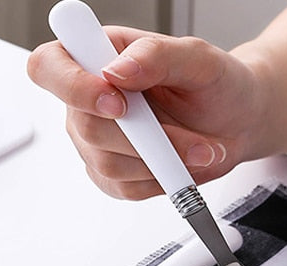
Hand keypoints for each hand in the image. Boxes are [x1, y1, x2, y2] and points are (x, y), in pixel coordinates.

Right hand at [27, 27, 263, 198]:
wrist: (236, 122)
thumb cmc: (214, 85)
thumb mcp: (197, 58)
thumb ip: (156, 55)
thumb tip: (117, 69)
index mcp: (96, 54)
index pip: (50, 67)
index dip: (74, 87)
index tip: (117, 102)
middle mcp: (88, 98)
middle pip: (87, 128)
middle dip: (147, 139)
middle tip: (191, 136)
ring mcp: (97, 140)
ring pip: (109, 165)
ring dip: (163, 162)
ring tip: (200, 149)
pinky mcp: (113, 175)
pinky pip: (126, 189)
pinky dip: (160, 182)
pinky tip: (181, 166)